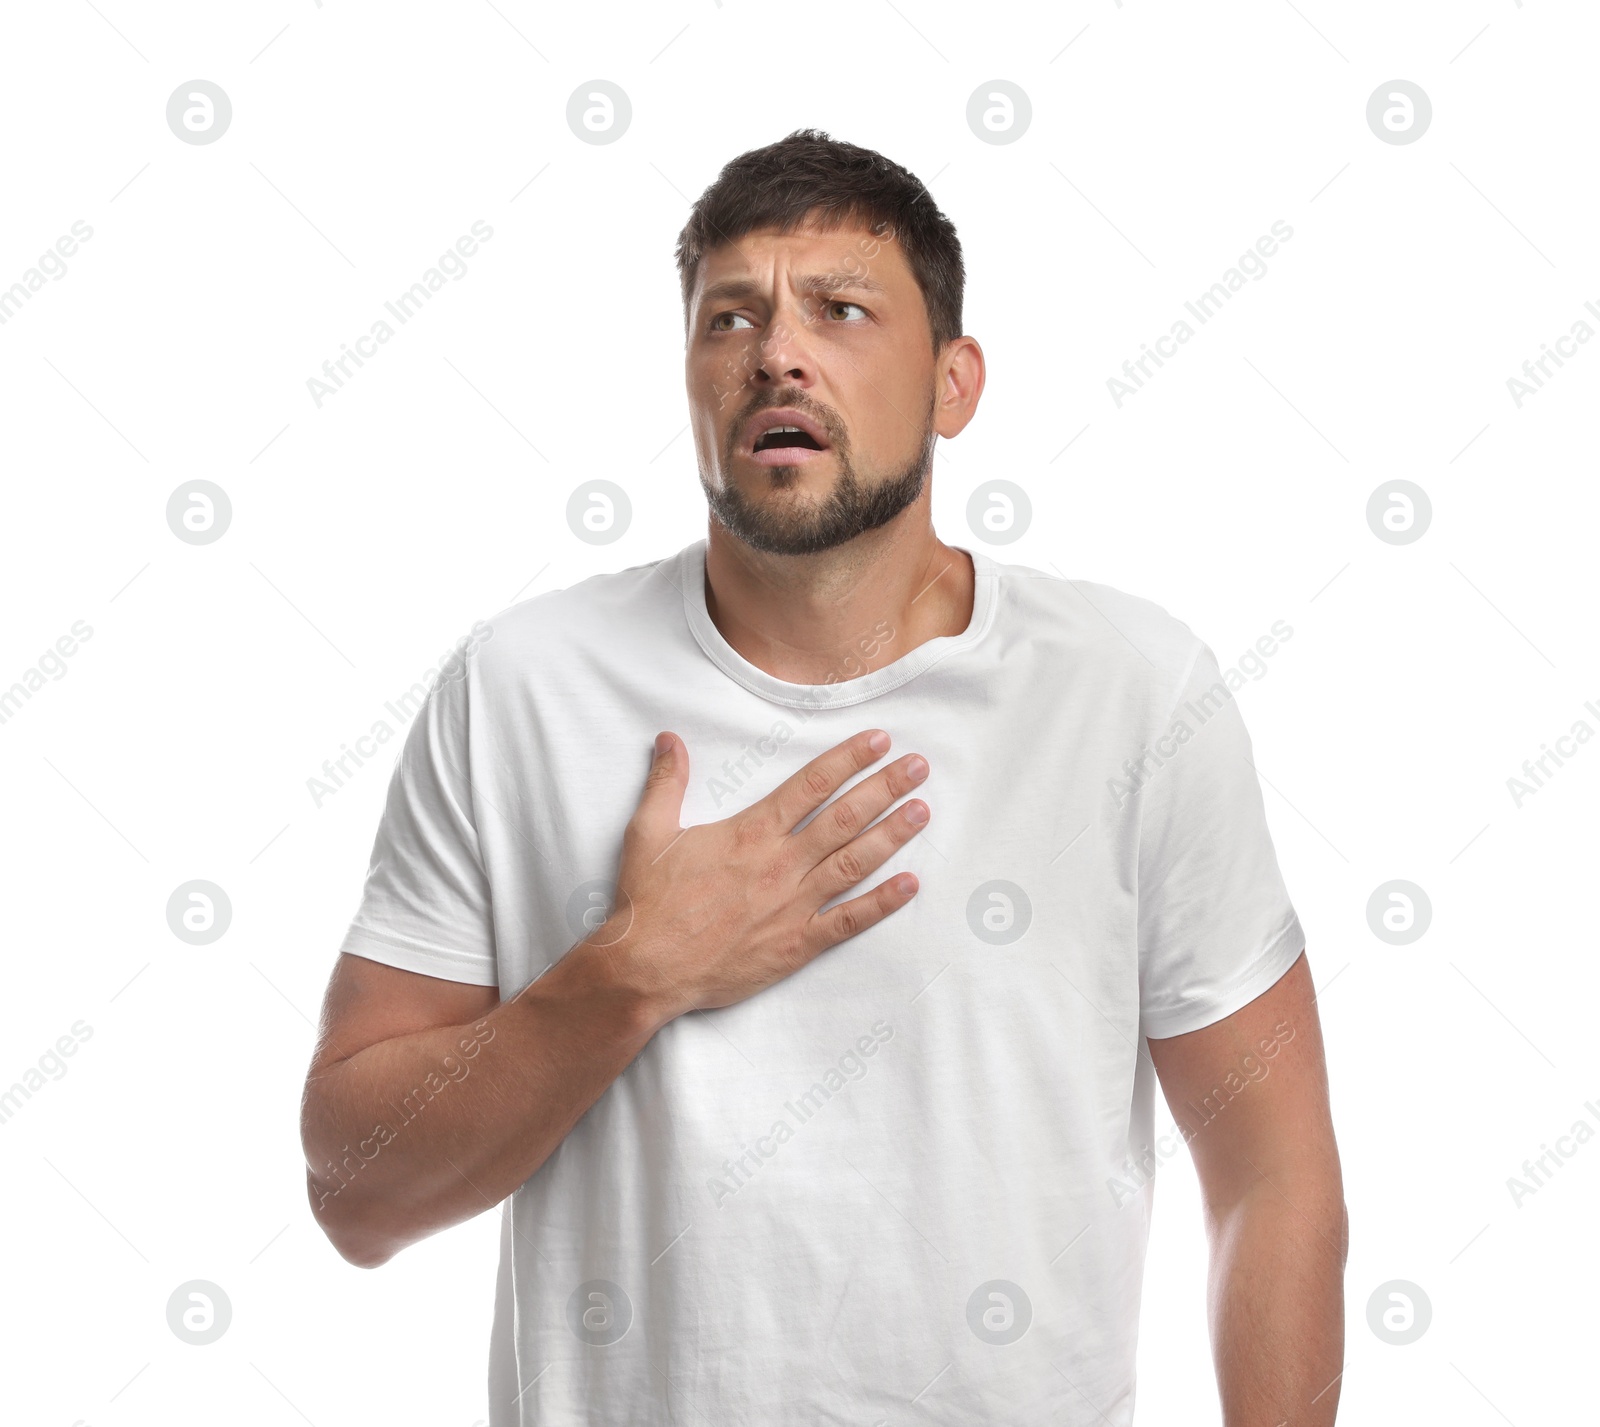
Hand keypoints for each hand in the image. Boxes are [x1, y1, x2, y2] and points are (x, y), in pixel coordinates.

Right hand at [590, 728, 929, 1024]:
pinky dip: (882, 903)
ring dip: (891, 835)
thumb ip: (666, 782)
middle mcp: (779, 864)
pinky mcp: (796, 944)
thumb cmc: (647, 903)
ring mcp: (792, 906)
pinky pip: (848, 921)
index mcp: (749, 833)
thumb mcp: (649, 832)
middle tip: (918, 767)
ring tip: (922, 811)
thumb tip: (668, 739)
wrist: (647, 969)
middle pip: (844, 817)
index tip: (879, 740)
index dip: (848, 759)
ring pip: (854, 862)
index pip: (811, 786)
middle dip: (885, 788)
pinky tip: (910, 885)